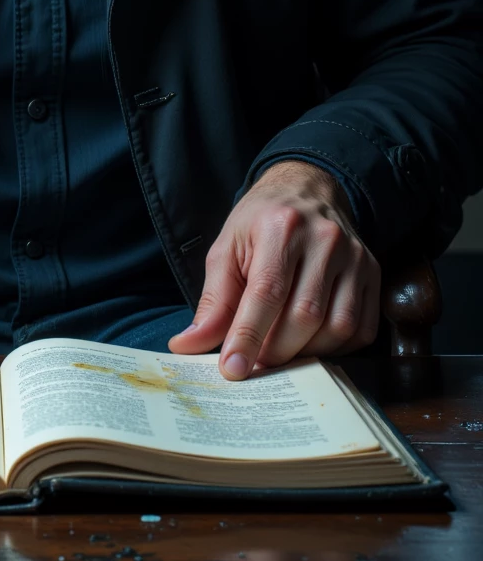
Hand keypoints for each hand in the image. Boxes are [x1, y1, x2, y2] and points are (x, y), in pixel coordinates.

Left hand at [166, 159, 379, 378]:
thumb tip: (187, 345)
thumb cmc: (259, 223)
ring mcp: (356, 256)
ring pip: (337, 327)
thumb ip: (212, 301)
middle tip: (255, 362)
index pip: (267, 292)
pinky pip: (361, 329)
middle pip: (305, 316)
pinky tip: (311, 343)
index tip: (233, 370)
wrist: (305, 190)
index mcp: (281, 226)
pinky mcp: (373, 272)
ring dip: (306, 353)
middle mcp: (325, 239)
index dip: (249, 336)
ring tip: (280, 351)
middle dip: (275, 350)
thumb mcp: (226, 249)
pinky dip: (335, 348)